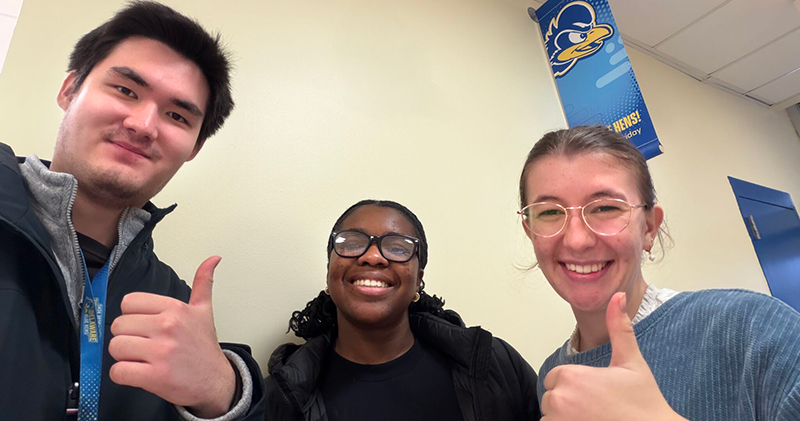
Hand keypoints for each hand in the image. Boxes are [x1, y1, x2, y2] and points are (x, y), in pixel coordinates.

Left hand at [109, 256, 235, 417]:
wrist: (215, 381)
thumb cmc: (203, 348)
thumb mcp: (204, 311)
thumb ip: (203, 283)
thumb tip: (213, 258)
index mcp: (175, 309)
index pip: (129, 302)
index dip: (132, 316)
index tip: (144, 326)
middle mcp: (168, 327)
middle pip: (118, 325)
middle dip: (126, 337)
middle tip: (142, 345)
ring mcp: (161, 352)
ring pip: (115, 347)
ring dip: (123, 356)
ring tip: (140, 359)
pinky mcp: (155, 376)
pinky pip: (118, 371)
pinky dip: (122, 374)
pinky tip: (137, 373)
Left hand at [541, 292, 686, 420]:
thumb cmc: (644, 404)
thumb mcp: (632, 362)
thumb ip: (619, 329)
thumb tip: (618, 297)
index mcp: (572, 376)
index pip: (556, 378)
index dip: (575, 385)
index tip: (596, 393)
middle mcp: (560, 399)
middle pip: (551, 398)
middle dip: (569, 402)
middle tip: (597, 407)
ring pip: (550, 416)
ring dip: (565, 418)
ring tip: (594, 417)